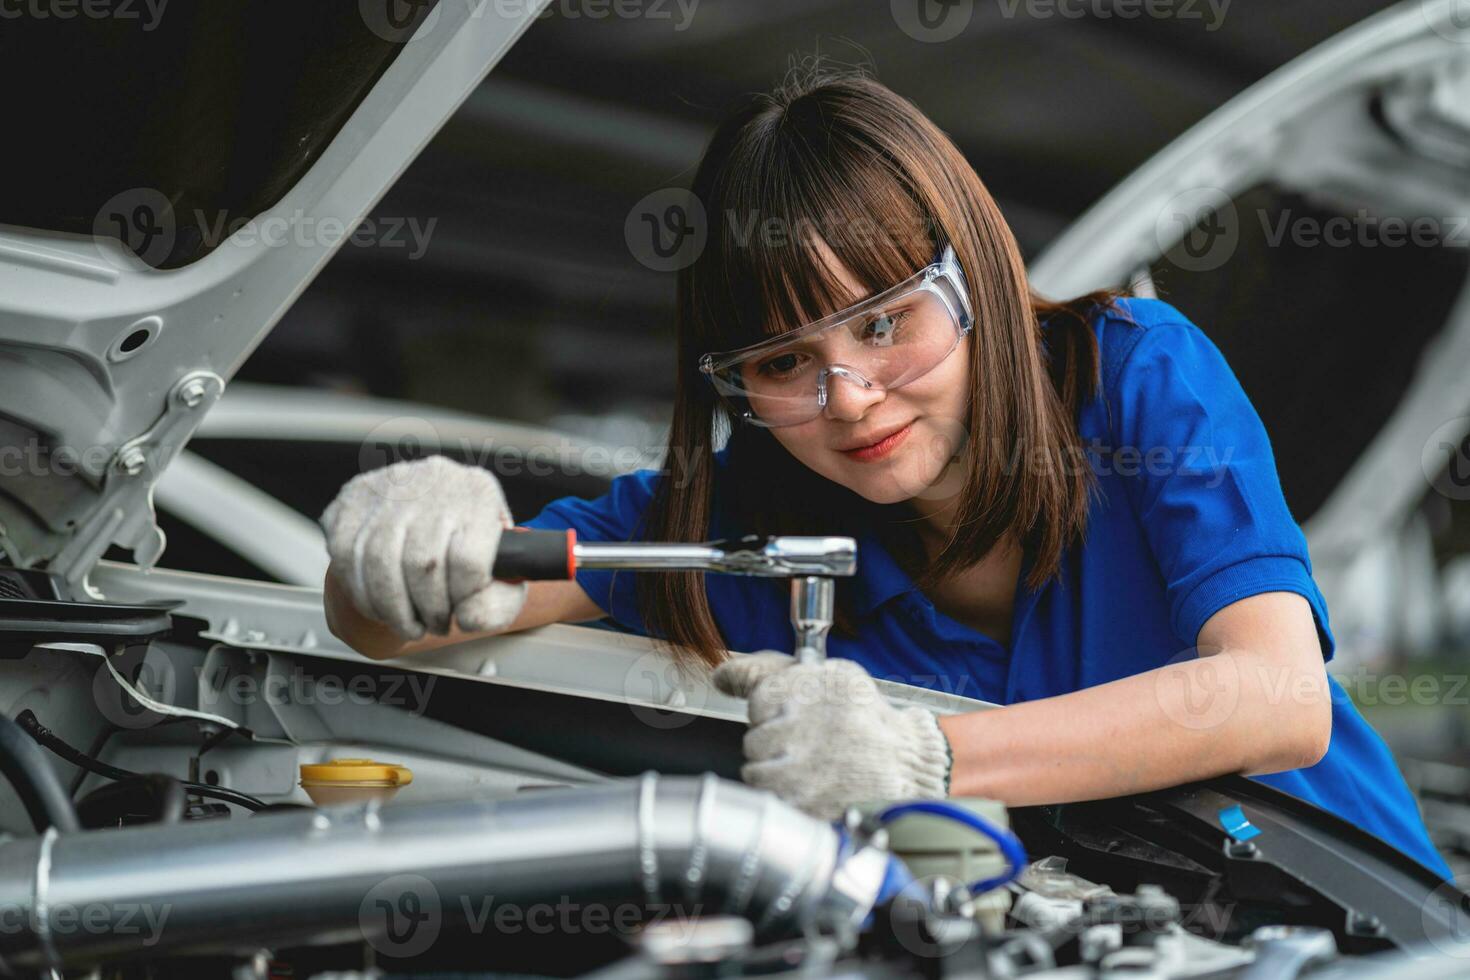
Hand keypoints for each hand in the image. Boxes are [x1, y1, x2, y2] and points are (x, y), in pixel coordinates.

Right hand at [319, 455, 527, 640]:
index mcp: (479, 493)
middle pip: (422, 564)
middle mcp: (434, 480)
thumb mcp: (501, 575)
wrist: (435, 513)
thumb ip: (497, 604)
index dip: (462, 600)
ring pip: (379, 562)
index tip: (461, 614)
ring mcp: (390, 484)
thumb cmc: (470, 550)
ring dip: (391, 609)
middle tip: (433, 625)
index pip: (469, 559)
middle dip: (426, 611)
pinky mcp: (354, 495)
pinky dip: (360, 593)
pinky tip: (379, 604)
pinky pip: (345, 555)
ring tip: (407, 623)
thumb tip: (469, 619)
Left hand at [710, 652, 951, 819]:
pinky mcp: (805, 805)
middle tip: (807, 744)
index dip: (774, 712)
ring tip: (809, 767)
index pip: (757, 702)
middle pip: (753, 740)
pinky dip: (788, 797)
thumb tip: (720, 676)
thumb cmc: (864, 717)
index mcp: (805, 690)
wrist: (906, 761)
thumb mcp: (827, 674)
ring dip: (776, 772)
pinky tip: (812, 787)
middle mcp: (800, 728)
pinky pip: (773, 801)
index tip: (796, 716)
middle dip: (775, 744)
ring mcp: (802, 770)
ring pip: (756, 773)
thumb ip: (767, 670)